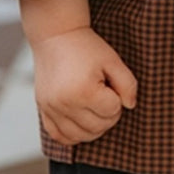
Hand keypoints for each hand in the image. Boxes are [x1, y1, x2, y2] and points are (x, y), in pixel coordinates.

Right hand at [30, 27, 137, 145]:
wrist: (56, 36)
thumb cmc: (86, 47)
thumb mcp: (113, 60)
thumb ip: (128, 84)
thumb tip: (130, 106)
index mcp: (84, 91)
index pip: (113, 111)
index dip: (118, 98)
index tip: (111, 84)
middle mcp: (65, 104)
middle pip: (98, 127)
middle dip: (108, 114)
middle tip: (106, 95)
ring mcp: (51, 109)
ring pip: (80, 136)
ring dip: (94, 127)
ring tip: (95, 106)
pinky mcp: (43, 110)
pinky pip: (60, 137)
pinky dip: (73, 135)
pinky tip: (81, 121)